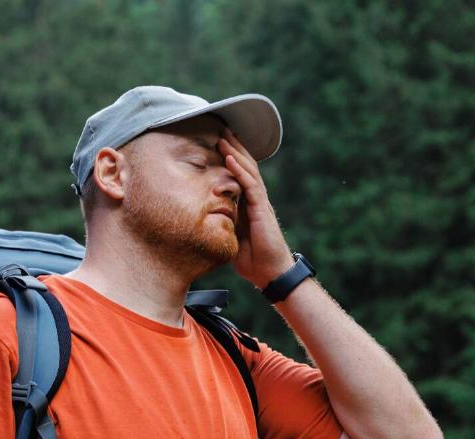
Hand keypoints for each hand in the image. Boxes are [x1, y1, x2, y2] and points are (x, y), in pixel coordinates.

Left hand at [217, 128, 293, 287]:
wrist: (270, 273)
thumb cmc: (252, 259)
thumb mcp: (231, 236)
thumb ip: (223, 223)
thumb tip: (204, 218)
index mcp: (248, 204)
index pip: (239, 175)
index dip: (230, 158)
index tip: (218, 142)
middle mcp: (256, 199)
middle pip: (245, 167)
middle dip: (233, 147)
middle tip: (221, 128)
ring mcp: (260, 203)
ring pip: (248, 171)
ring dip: (235, 153)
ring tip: (223, 137)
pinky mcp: (262, 209)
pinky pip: (250, 186)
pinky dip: (239, 171)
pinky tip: (230, 159)